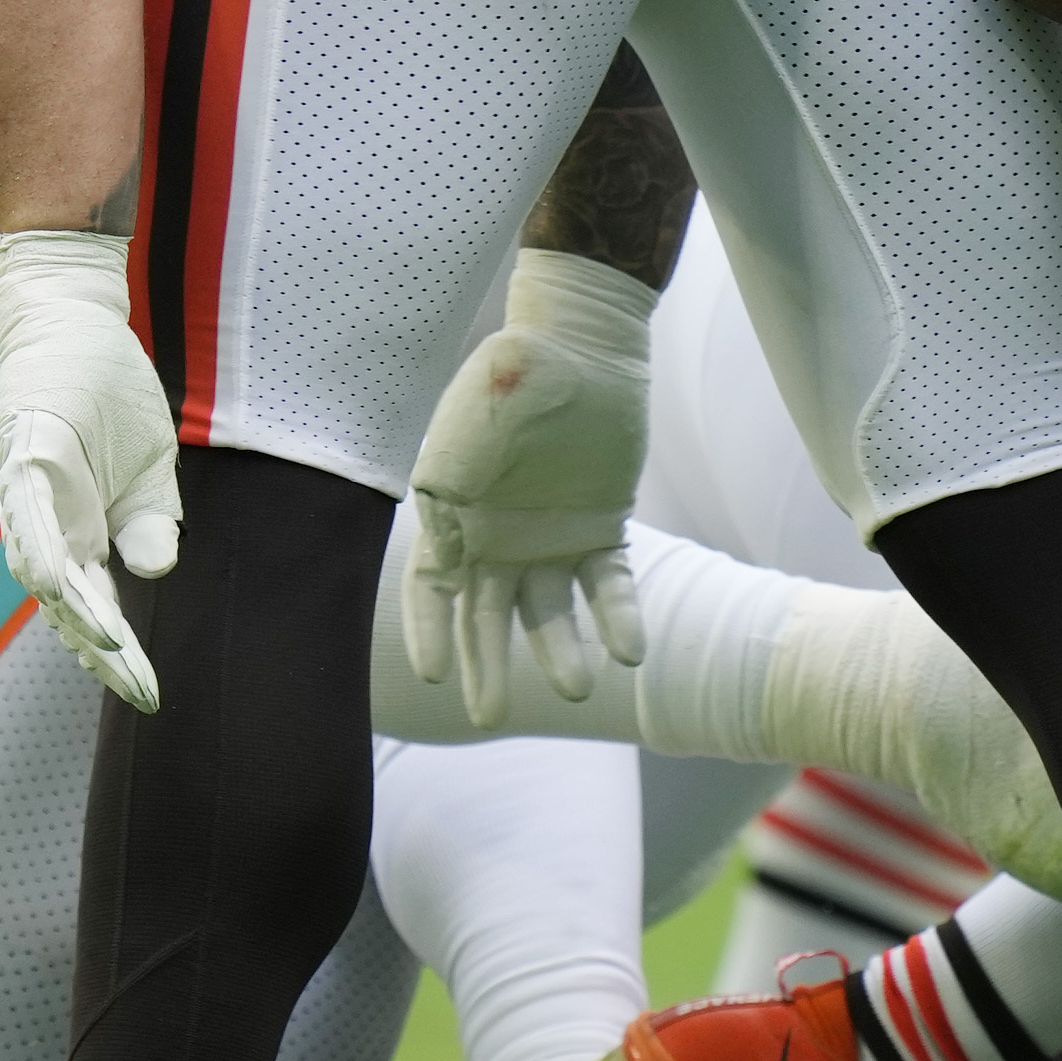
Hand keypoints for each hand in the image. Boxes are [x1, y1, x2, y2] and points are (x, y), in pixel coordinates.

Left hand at [0, 228, 176, 711]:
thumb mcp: (152, 472)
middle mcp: (44, 529)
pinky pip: (30, 523)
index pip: (96, 609)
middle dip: (105, 655)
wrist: (76, 325)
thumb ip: (152, 524)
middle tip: (141, 692)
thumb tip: (157, 569)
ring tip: (115, 652)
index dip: (120, 655)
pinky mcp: (24, 464)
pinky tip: (70, 590)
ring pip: (43, 578)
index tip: (152, 693)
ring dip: (76, 617)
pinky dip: (50, 560)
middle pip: (67, 610)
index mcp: (78, 535)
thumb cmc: (109, 398)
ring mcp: (29, 501)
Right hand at [400, 249, 654, 726]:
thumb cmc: (509, 381)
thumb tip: (438, 561)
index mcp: (450, 520)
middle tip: (491, 717)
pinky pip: (607, 586)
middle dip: (487, 668)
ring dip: (560, 652)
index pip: (430, 593)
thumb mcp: (465, 436)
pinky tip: (630, 651)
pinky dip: (617, 617)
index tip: (432, 675)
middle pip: (486, 619)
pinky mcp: (601, 528)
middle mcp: (496, 541)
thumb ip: (448, 497)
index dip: (430, 633)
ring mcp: (548, 539)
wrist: (580, 344)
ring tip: (579, 689)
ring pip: (548, 613)